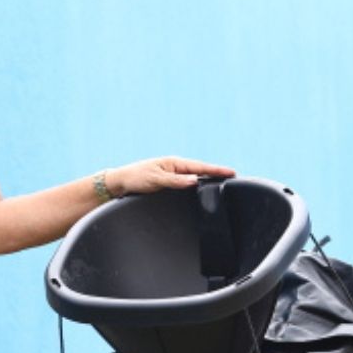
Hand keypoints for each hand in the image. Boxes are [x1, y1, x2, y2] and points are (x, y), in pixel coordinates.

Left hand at [103, 156, 236, 196]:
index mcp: (174, 163)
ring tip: (223, 182)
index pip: (200, 167)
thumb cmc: (135, 178)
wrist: (119, 183)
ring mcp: (172, 175)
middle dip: (216, 173)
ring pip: (195, 177)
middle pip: (201, 171)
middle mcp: (175, 168)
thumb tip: (195, 181)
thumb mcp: (155, 180)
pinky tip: (203, 189)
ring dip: (208, 179)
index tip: (232, 172)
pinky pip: (187, 183)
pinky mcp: (168, 183)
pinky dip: (198, 184)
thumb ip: (175, 181)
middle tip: (234, 177)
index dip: (217, 170)